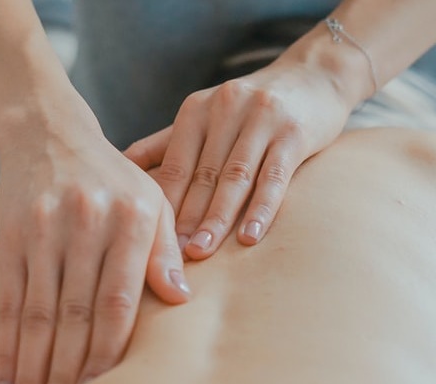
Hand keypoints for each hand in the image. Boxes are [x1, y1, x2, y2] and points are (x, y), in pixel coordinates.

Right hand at [0, 96, 190, 383]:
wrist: (50, 134)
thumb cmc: (114, 178)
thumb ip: (166, 251)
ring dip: (36, 369)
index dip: (110, 351)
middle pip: (76, 315)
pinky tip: (8, 382)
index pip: (120, 301)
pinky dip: (8, 348)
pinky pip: (10, 302)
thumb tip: (182, 300)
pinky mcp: (11, 238)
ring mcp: (44, 232)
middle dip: (70, 372)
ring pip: (39, 315)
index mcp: (131, 220)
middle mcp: (86, 225)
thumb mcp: (153, 202)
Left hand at [124, 54, 352, 258]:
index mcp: (197, 110)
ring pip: (235, 178)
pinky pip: (274, 177)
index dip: (162, 205)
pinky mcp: (294, 132)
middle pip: (202, 175)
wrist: (314, 76)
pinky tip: (249, 237)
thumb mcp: (206, 115)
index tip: (150, 241)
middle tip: (171, 256)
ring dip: (217, 218)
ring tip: (202, 252)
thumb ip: (167, 142)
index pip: (174, 165)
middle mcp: (225, 109)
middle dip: (186, 219)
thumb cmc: (251, 108)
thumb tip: (121, 165)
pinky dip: (261, 209)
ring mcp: (261, 119)